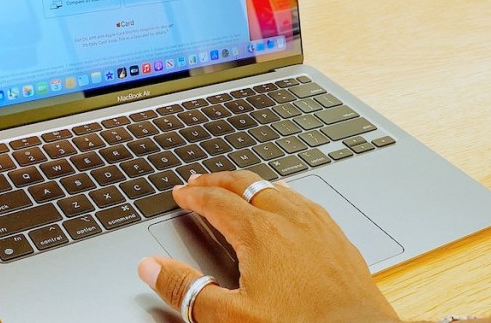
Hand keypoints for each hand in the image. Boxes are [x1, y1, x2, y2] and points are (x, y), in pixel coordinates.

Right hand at [137, 170, 401, 322]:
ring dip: (252, 184)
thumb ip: (186, 290)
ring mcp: (319, 225)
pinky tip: (289, 204)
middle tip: (200, 180)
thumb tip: (151, 268)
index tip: (180, 192)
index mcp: (260, 233)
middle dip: (218, 180)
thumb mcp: (230, 318)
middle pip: (246, 184)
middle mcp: (290, 219)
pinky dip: (285, 195)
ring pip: (278, 188)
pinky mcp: (339, 238)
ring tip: (239, 186)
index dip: (194, 195)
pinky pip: (306, 201)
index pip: (217, 201)